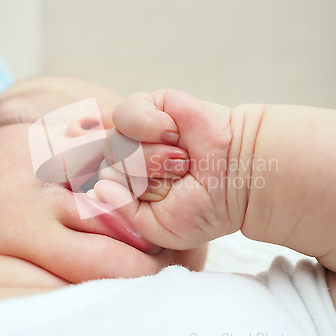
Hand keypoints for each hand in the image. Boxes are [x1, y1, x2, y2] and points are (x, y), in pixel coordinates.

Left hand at [94, 90, 239, 249]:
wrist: (238, 176)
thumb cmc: (201, 206)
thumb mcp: (159, 228)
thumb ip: (123, 213)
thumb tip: (98, 187)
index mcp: (125, 187)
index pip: (97, 188)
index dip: (124, 195)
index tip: (161, 199)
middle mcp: (126, 158)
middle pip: (106, 166)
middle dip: (143, 179)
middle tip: (177, 178)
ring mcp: (136, 133)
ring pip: (116, 143)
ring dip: (152, 157)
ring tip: (181, 160)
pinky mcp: (150, 106)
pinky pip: (128, 114)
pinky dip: (151, 126)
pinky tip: (173, 133)